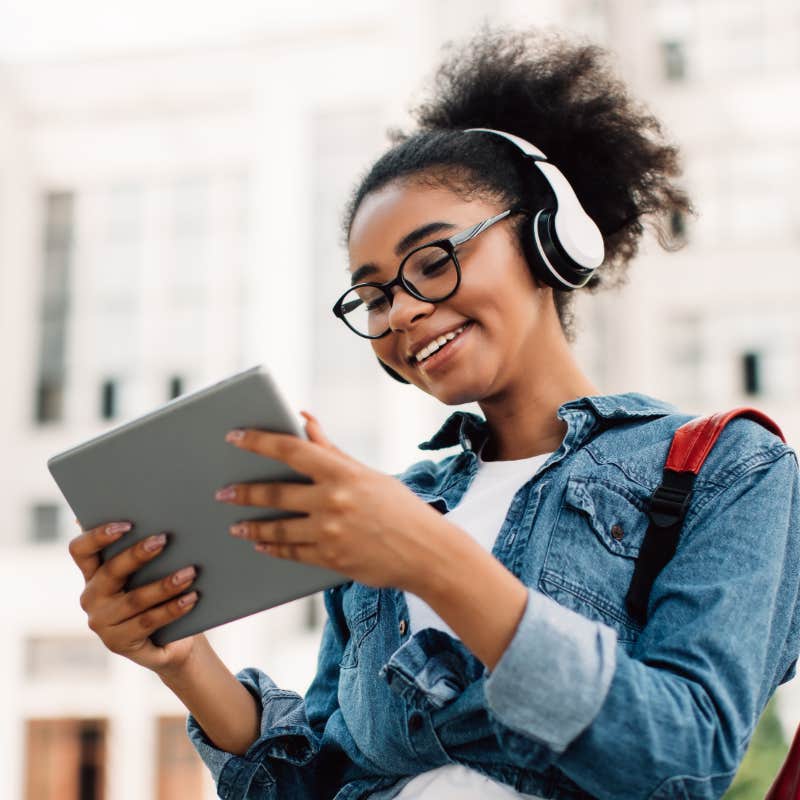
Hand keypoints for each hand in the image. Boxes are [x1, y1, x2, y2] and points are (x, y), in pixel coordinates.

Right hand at [68, 520, 200, 674]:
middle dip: (138, 554)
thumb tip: (162, 521)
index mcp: (93, 573)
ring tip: (190, 573)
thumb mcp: (151, 571)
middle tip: (164, 539)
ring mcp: (102, 622)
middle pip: (111, 572)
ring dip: (164, 585)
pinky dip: (172, 609)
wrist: (171, 640)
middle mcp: (92, 596)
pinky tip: (191, 598)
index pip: (81, 550)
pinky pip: (148, 622)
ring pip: (134, 599)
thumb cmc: (160, 594)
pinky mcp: (118, 642)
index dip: (97, 535)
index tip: (126, 524)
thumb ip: (147, 548)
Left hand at [216, 411, 448, 591]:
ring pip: (278, 529)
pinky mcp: (331, 560)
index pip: (291, 450)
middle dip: (244, 493)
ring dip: (252, 526)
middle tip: (222, 493)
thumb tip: (304, 420)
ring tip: (235, 525)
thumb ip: (331, 451)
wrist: (426, 552)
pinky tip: (261, 544)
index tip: (235, 436)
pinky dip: (272, 549)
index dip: (258, 441)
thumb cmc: (399, 507)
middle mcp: (334, 501)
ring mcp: (331, 533)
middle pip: (275, 494)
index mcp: (343, 473)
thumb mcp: (367, 474)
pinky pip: (292, 553)